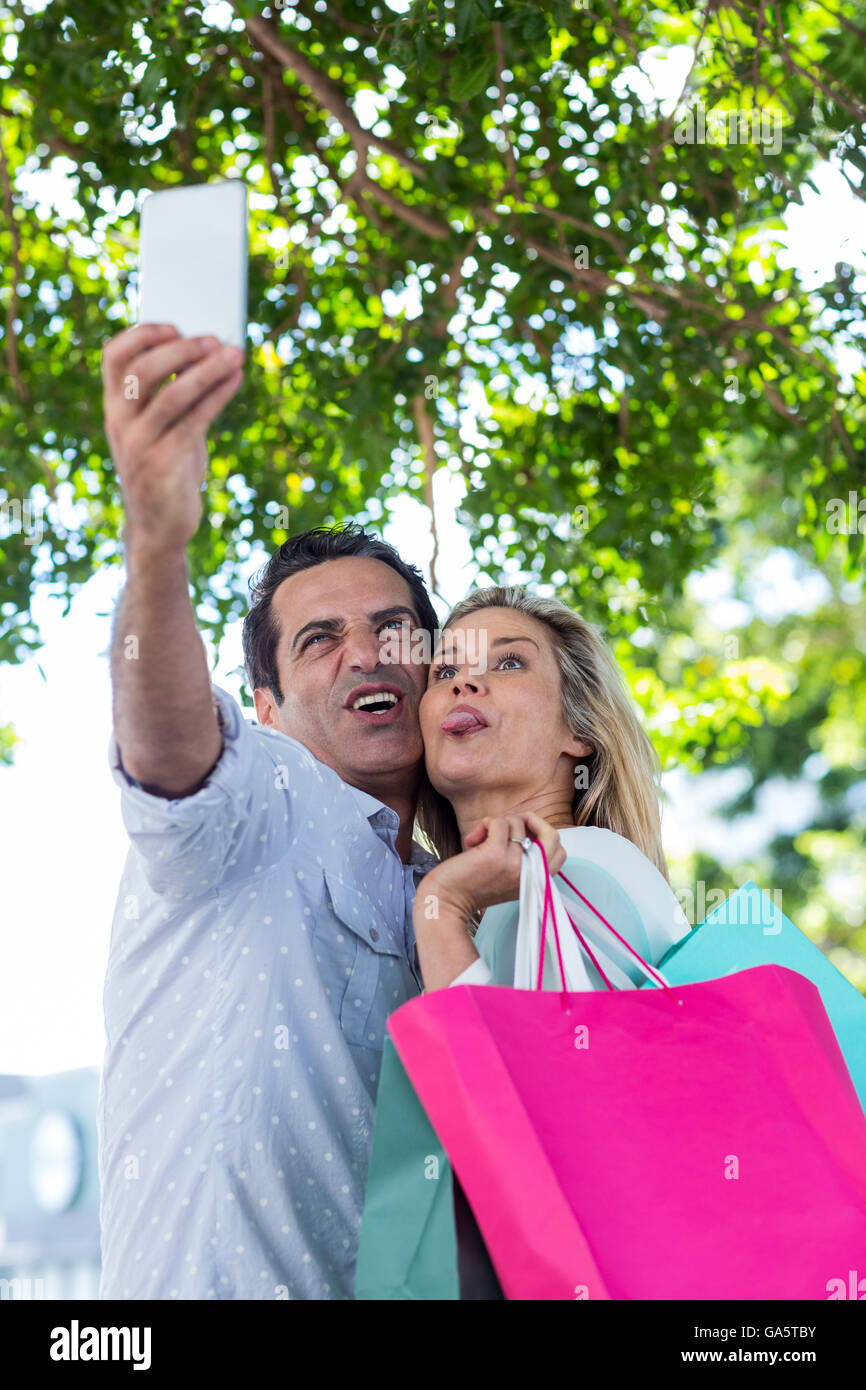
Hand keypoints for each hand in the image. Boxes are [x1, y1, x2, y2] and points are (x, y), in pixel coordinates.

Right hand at [101, 323, 244, 557]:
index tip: (173, 324)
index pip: (114, 357)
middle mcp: (120, 423)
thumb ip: (171, 393)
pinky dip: (217, 395)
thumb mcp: (160, 428)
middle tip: (213, 338)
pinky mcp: (163, 463)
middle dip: (181, 350)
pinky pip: (194, 420)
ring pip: (170, 395)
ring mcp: (138, 444)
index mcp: (114, 407)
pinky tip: (235, 380)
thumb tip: (206, 349)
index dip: (141, 334)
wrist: (160, 525)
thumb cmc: (166, 467)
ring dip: (207, 370)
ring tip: (234, 354)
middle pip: (142, 370)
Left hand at [418, 812, 566, 926]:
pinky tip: (473, 840)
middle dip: (532, 821)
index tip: (523, 835)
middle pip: (552, 834)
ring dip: (497, 823)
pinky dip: (485, 824)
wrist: (446, 901)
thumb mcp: (509, 877)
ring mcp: (515, 863)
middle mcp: (530, 873)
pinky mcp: (495, 854)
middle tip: (510, 826)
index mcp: (536, 881)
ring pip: (517, 822)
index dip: (544, 835)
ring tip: (482, 840)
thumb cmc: (473, 886)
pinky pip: (498, 822)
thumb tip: (525, 823)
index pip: (560, 852)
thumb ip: (524, 858)